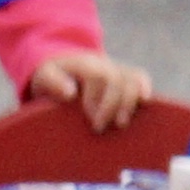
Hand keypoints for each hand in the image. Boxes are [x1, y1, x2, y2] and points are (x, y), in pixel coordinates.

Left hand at [25, 49, 155, 130]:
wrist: (63, 67)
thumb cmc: (52, 77)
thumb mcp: (43, 77)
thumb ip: (52, 82)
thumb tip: (70, 93)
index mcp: (81, 62)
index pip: (97, 76)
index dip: (97, 99)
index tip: (92, 120)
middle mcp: (102, 62)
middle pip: (116, 79)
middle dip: (111, 105)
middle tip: (99, 127)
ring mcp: (116, 67)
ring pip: (132, 79)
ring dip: (129, 103)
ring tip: (120, 124)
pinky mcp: (127, 75)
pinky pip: (140, 77)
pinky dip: (144, 88)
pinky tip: (145, 102)